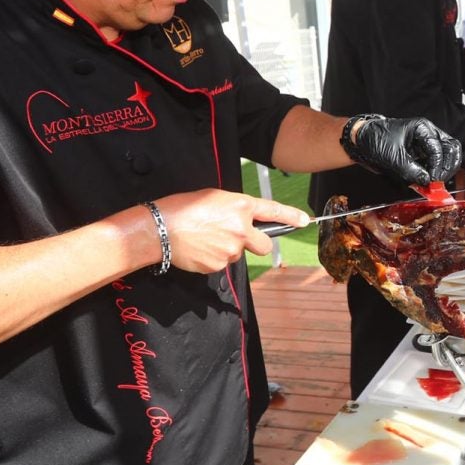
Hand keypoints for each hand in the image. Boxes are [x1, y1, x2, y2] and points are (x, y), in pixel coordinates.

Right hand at [156, 189, 307, 266]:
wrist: (160, 229)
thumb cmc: (183, 208)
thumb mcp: (214, 198)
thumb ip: (235, 209)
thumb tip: (243, 221)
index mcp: (241, 206)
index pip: (274, 211)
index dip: (292, 217)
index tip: (304, 221)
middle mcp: (241, 229)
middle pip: (264, 245)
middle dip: (256, 243)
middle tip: (236, 237)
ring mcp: (231, 250)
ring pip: (238, 254)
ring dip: (227, 249)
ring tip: (205, 238)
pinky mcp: (218, 266)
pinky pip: (222, 264)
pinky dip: (213, 258)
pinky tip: (199, 249)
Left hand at [350, 116, 461, 184]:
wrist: (362, 140)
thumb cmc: (375, 139)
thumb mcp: (393, 156)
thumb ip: (412, 170)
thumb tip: (427, 181)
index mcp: (422, 129)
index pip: (439, 148)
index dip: (438, 166)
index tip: (433, 180)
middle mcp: (427, 135)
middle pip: (451, 149)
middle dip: (448, 167)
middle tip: (440, 181)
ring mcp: (425, 145)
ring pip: (446, 156)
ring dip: (442, 171)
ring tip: (433, 184)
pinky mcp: (420, 155)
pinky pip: (434, 164)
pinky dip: (433, 174)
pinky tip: (427, 183)